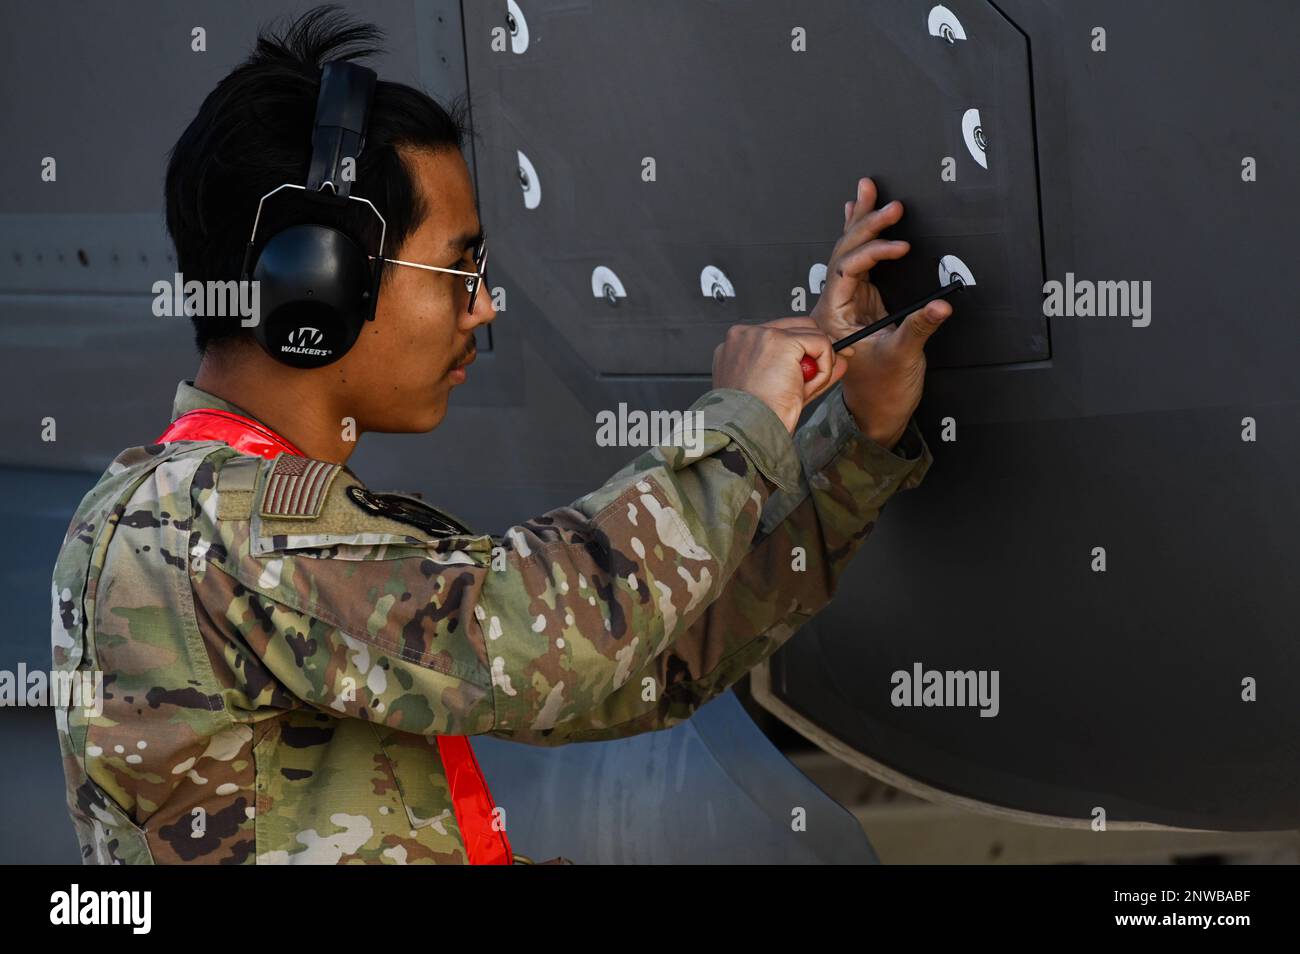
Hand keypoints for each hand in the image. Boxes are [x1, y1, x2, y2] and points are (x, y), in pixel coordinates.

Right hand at [712, 317, 847, 432]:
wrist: (748, 430)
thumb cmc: (754, 417)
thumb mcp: (783, 390)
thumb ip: (809, 371)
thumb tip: (838, 361)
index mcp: (735, 347)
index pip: (778, 334)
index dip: (801, 351)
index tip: (815, 365)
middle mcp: (744, 335)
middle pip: (797, 327)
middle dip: (814, 350)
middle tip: (817, 377)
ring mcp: (762, 334)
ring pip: (811, 334)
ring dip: (818, 362)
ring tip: (805, 388)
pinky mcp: (782, 341)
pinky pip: (820, 344)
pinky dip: (824, 367)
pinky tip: (808, 386)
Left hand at [810, 177, 952, 448]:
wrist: (877, 412)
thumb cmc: (882, 391)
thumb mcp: (902, 358)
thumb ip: (919, 327)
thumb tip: (941, 304)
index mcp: (833, 317)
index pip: (846, 270)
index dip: (872, 251)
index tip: (900, 246)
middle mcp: (835, 306)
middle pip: (845, 254)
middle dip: (866, 225)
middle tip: (890, 203)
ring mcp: (847, 302)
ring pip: (850, 253)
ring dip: (861, 222)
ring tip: (866, 190)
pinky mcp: (861, 302)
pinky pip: (859, 262)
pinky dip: (862, 238)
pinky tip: (855, 212)